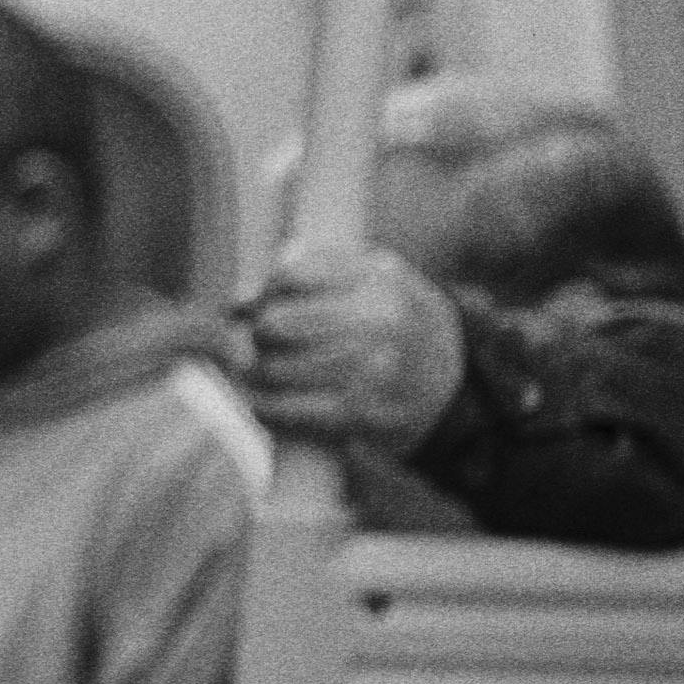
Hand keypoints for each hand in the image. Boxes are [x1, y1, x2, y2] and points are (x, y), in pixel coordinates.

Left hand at [237, 243, 462, 453]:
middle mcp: (382, 322)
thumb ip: (303, 268)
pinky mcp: (363, 415)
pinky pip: (288, 411)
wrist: (446, 370)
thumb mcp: (364, 271)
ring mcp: (375, 371)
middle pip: (274, 326)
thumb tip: (237, 303)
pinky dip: (265, 408)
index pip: (287, 279)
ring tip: (261, 371)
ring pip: (274, 370)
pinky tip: (263, 403)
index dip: (267, 292)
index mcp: (380, 278)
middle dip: (259, 334)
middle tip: (266, 341)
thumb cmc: (389, 312)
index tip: (267, 303)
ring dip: (255, 373)